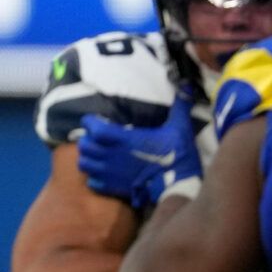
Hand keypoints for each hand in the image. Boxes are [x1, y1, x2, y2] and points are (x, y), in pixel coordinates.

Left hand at [78, 94, 200, 212]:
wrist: (177, 187)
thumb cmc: (177, 156)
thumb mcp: (180, 128)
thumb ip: (180, 106)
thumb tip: (186, 83)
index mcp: (121, 137)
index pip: (91, 126)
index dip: (90, 123)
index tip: (96, 122)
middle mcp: (110, 154)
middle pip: (83, 145)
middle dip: (88, 141)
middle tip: (97, 140)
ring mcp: (109, 172)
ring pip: (84, 164)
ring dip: (89, 159)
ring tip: (98, 157)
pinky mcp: (113, 188)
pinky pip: (93, 183)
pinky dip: (95, 178)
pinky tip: (105, 175)